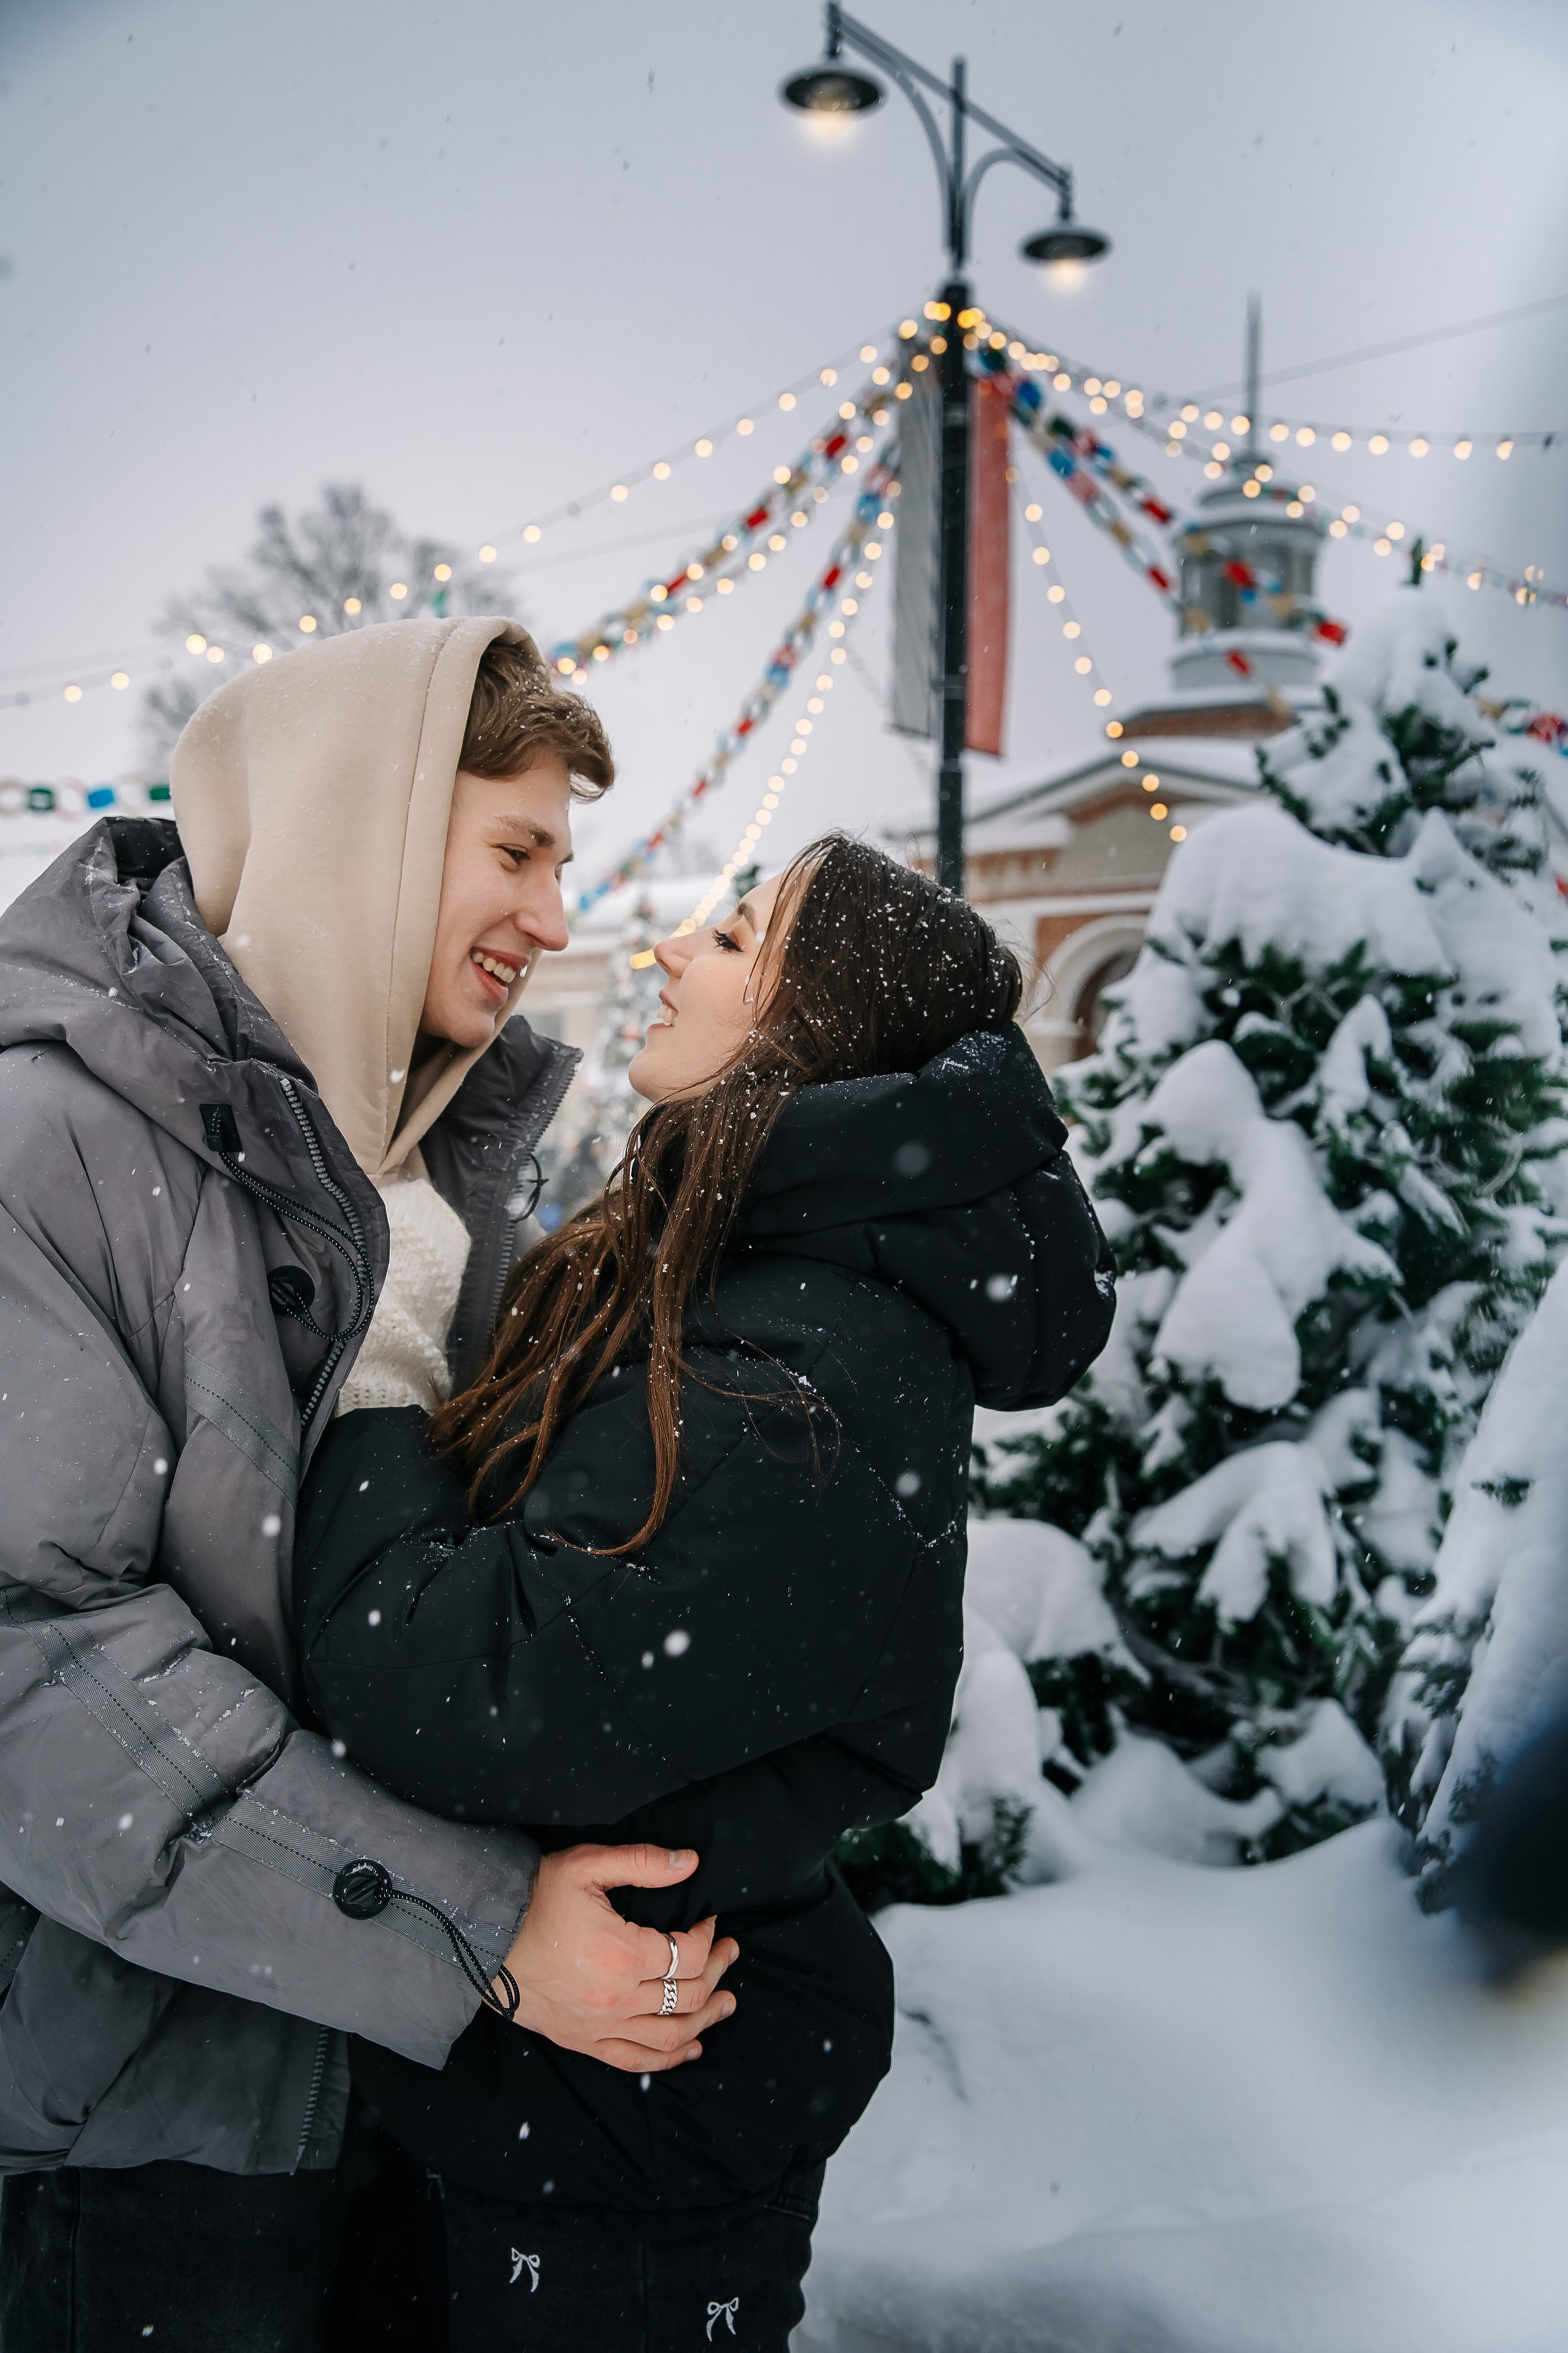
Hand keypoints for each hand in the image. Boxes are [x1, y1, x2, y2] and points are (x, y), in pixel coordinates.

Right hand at [499, 1843, 739, 2071]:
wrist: (482, 1938)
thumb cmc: (534, 1897)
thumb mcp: (587, 1866)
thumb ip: (642, 1863)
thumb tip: (690, 1862)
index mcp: (621, 1954)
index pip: (687, 1954)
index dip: (708, 1937)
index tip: (710, 1921)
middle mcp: (616, 1998)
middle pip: (687, 1994)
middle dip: (717, 1972)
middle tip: (730, 1953)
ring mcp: (600, 2026)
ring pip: (670, 2035)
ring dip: (706, 2019)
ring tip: (727, 2002)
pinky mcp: (583, 2041)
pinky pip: (635, 2060)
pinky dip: (668, 2059)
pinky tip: (691, 2047)